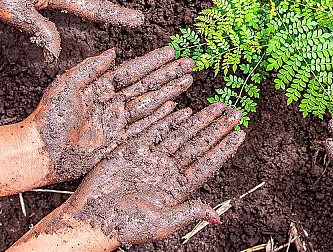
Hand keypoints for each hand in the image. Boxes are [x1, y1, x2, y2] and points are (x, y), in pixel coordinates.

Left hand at [27, 45, 196, 184]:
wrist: (41, 151)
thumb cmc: (48, 117)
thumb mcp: (67, 85)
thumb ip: (90, 67)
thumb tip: (113, 52)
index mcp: (100, 87)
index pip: (132, 71)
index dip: (152, 61)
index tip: (171, 51)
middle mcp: (111, 103)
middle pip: (146, 86)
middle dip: (168, 75)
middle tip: (189, 63)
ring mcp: (116, 122)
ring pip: (149, 103)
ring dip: (169, 92)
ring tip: (187, 80)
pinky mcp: (117, 140)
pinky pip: (143, 127)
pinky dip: (160, 117)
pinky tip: (174, 107)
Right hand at [58, 102, 246, 243]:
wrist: (92, 218)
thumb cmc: (126, 227)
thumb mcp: (162, 223)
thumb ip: (189, 212)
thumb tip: (216, 216)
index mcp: (178, 189)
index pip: (207, 164)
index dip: (223, 149)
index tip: (240, 134)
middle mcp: (168, 171)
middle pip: (198, 145)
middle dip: (217, 128)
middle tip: (235, 112)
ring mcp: (151, 159)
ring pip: (180, 134)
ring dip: (199, 120)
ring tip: (217, 106)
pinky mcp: (133, 150)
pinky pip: (154, 130)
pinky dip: (168, 119)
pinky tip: (183, 110)